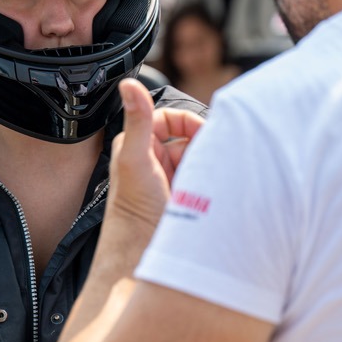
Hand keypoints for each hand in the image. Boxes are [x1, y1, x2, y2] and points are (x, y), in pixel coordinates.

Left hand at [109, 79, 203, 229]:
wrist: (142, 257)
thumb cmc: (135, 211)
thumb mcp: (137, 160)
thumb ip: (137, 122)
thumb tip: (127, 83)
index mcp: (137, 144)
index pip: (168, 117)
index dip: (188, 121)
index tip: (204, 134)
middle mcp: (152, 159)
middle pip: (187, 137)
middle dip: (202, 144)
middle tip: (212, 158)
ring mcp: (168, 179)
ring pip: (197, 158)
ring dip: (208, 164)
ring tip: (210, 177)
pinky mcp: (182, 197)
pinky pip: (202, 178)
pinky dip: (211, 180)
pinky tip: (214, 189)